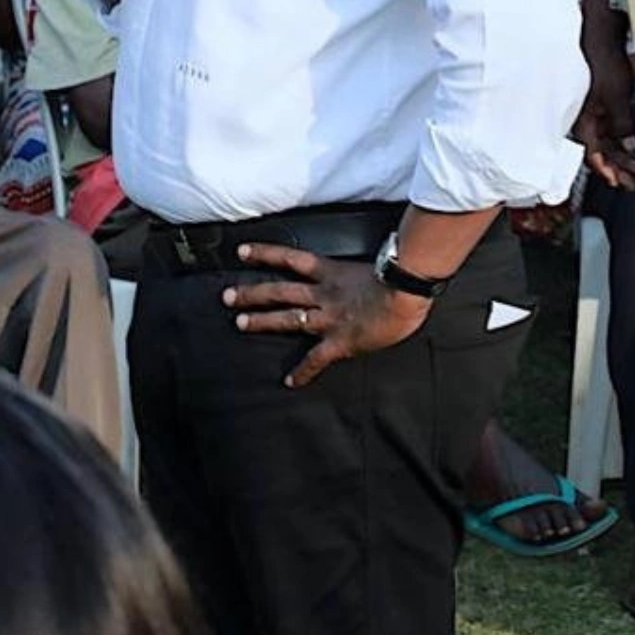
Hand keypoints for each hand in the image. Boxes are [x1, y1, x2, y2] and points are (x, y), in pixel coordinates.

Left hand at [222, 245, 434, 387]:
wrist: (407, 292)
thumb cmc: (400, 276)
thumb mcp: (374, 263)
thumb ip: (360, 266)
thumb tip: (370, 264)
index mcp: (331, 272)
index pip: (290, 258)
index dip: (265, 254)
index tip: (242, 252)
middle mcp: (323, 293)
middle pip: (279, 290)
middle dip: (251, 293)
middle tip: (227, 296)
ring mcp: (329, 317)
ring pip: (288, 317)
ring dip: (262, 321)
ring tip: (239, 323)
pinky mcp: (340, 341)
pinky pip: (316, 359)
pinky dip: (302, 371)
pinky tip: (290, 381)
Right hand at [574, 19, 634, 189]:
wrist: (596, 34)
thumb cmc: (598, 61)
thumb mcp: (616, 97)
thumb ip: (622, 124)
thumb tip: (629, 146)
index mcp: (582, 119)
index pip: (593, 153)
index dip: (607, 170)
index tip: (621, 182)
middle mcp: (584, 117)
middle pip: (600, 150)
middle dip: (618, 167)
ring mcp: (591, 109)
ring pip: (605, 140)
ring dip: (622, 155)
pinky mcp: (599, 100)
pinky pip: (608, 127)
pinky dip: (620, 139)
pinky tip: (631, 146)